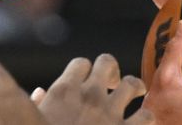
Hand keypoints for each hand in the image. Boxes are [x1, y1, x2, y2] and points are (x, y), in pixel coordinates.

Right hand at [36, 54, 154, 124]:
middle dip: (111, 71)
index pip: (81, 63)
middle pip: (107, 62)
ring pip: (133, 84)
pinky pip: (147, 115)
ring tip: (133, 96)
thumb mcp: (35, 120)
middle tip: (111, 84)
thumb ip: (39, 105)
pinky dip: (145, 119)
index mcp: (64, 91)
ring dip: (133, 89)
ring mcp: (111, 113)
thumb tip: (40, 92)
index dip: (84, 71)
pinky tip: (139, 124)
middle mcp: (90, 96)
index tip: (84, 82)